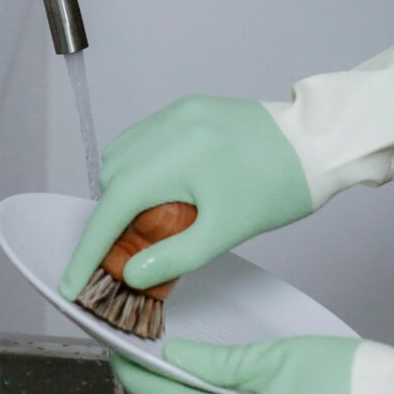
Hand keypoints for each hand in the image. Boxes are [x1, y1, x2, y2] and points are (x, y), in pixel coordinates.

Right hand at [60, 29, 393, 301]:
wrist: (321, 141)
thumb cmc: (279, 187)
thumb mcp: (227, 231)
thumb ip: (175, 256)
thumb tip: (130, 273)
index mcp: (174, 155)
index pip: (112, 207)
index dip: (88, 249)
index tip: (72, 284)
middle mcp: (167, 125)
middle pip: (112, 179)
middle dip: (111, 219)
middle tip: (133, 252)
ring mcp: (176, 112)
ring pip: (122, 156)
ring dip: (124, 191)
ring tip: (152, 220)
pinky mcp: (188, 109)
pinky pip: (144, 140)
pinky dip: (141, 169)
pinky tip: (165, 190)